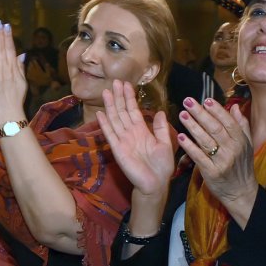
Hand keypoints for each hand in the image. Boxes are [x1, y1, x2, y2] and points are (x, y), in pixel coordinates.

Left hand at [0, 22, 27, 127]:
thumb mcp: (21, 82)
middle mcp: (4, 70)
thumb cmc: (15, 99)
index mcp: (13, 69)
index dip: (8, 37)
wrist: (8, 113)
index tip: (6, 26)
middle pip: (1, 49)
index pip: (10, 49)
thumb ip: (20, 67)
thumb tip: (22, 54)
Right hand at [97, 80, 174, 199]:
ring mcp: (123, 140)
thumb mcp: (165, 143)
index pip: (133, 110)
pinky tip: (100, 114)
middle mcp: (130, 133)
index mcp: (142, 130)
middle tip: (115, 81)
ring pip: (115, 119)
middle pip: (122, 111)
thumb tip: (160, 112)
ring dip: (110, 106)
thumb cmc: (162, 166)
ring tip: (106, 92)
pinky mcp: (118, 149)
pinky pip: (110, 134)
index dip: (129, 98)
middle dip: (119, 97)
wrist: (155, 184)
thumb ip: (160, 128)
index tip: (126, 84)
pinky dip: (105, 124)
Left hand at [177, 97, 257, 226]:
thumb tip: (234, 106)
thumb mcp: (247, 145)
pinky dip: (190, 147)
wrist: (240, 192)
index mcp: (241, 141)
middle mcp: (232, 150)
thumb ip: (241, 125)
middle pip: (215, 128)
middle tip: (188, 102)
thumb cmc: (241, 166)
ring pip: (206, 141)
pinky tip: (181, 137)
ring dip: (193, 127)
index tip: (206, 100)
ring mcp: (222, 161)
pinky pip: (199, 157)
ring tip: (182, 115)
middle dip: (200, 114)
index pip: (228, 122)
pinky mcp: (211, 173)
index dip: (217, 110)